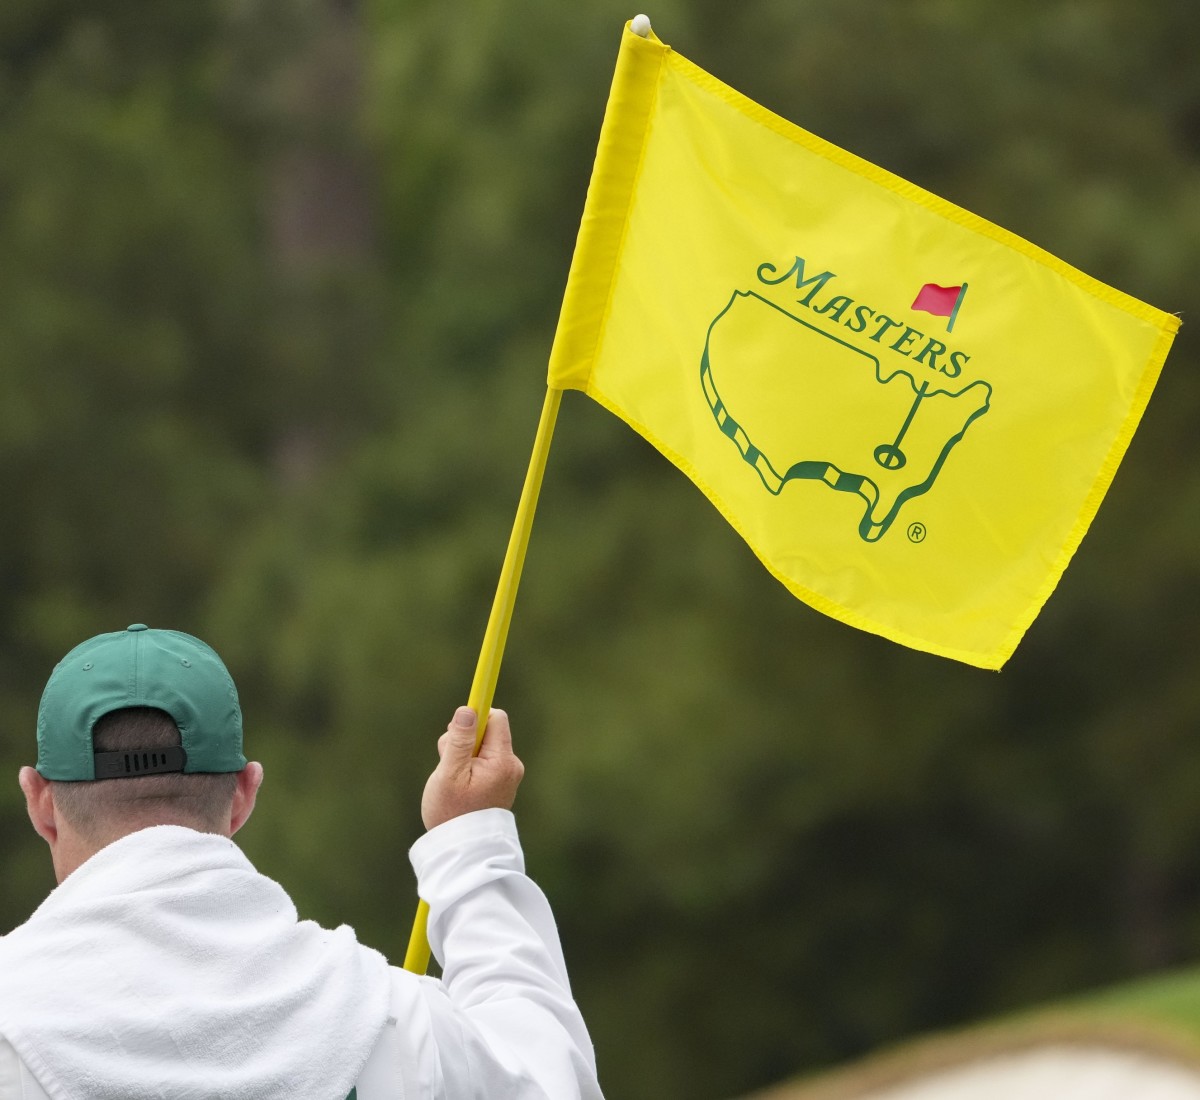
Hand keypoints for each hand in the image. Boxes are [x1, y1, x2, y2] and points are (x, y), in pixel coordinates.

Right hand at [421, 707, 524, 829]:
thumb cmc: (451, 813)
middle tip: (448, 764)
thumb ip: (458, 740)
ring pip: (482, 746)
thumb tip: (467, 710)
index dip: (476, 716)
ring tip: (453, 780)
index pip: (496, 718)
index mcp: (502, 761)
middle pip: (487, 731)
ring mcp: (507, 774)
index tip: (459, 723)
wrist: (462, 849)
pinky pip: (483, 761)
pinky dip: (468, 767)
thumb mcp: (449, 773)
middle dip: (463, 740)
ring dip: (463, 755)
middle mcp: (511, 765)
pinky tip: (460, 786)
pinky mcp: (501, 782)